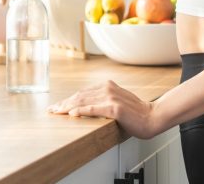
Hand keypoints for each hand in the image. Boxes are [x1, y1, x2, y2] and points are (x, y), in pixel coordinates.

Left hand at [47, 79, 161, 139]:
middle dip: (63, 103)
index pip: (83, 92)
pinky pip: (93, 109)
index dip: (68, 99)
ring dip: (67, 107)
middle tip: (52, 110)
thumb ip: (104, 100)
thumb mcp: (117, 102)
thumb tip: (88, 105)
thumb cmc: (136, 113)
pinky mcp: (114, 108)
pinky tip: (71, 113)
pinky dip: (80, 110)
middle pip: (80, 96)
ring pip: (83, 101)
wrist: (152, 117)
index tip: (57, 106)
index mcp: (108, 86)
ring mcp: (111, 97)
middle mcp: (108, 88)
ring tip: (56, 112)